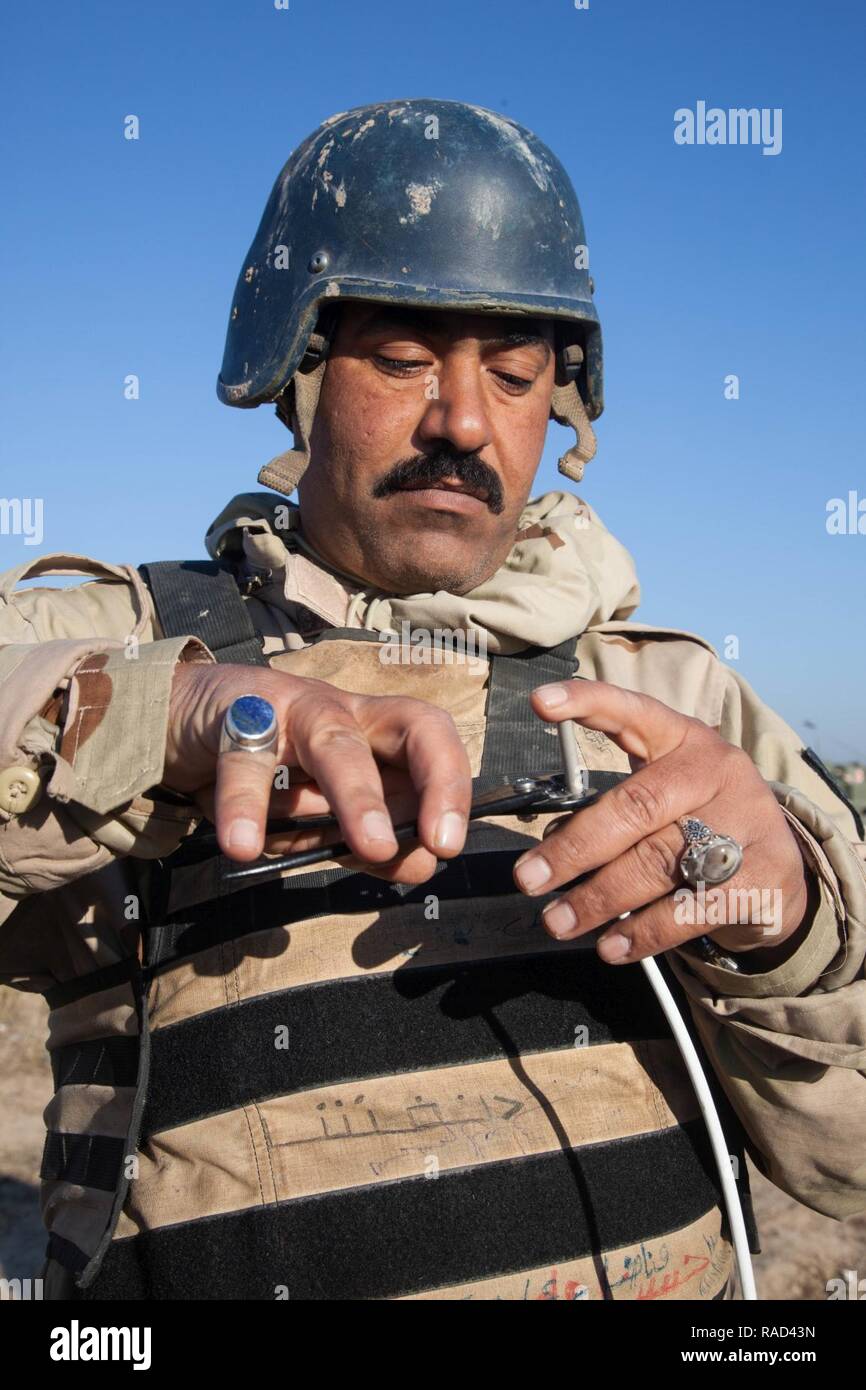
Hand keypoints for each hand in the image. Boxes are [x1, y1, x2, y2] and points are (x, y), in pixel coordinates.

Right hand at [163, 661, 470, 878]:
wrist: (174, 721)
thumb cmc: (266, 772)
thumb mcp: (322, 816)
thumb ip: (370, 842)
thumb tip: (421, 865)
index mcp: (376, 732)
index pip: (436, 742)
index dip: (454, 786)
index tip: (450, 845)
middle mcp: (347, 711)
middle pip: (410, 726)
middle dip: (435, 783)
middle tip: (438, 844)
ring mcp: (293, 706)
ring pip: (336, 741)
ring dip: (358, 795)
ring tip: (369, 847)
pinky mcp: (235, 714)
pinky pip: (244, 761)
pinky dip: (245, 804)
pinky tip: (244, 845)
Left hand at [512, 679, 809, 964]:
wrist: (782, 871)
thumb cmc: (701, 823)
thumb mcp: (664, 796)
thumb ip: (613, 809)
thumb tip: (551, 845)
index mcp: (682, 739)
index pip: (634, 711)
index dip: (588, 703)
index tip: (540, 703)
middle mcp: (715, 771)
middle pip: (637, 806)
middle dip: (576, 847)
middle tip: (530, 878)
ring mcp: (745, 822)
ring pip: (659, 862)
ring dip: (599, 898)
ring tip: (559, 921)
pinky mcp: (763, 876)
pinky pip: (690, 909)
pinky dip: (644, 933)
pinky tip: (612, 946)